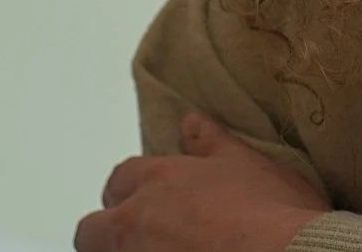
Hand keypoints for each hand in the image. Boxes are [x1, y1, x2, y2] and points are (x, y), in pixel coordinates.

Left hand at [74, 112, 328, 251]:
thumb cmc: (269, 211)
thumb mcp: (246, 162)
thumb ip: (211, 142)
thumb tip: (190, 121)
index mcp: (160, 181)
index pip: (121, 178)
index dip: (131, 187)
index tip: (150, 194)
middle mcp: (136, 223)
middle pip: (91, 229)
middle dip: (107, 228)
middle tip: (143, 232)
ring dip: (126, 249)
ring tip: (165, 246)